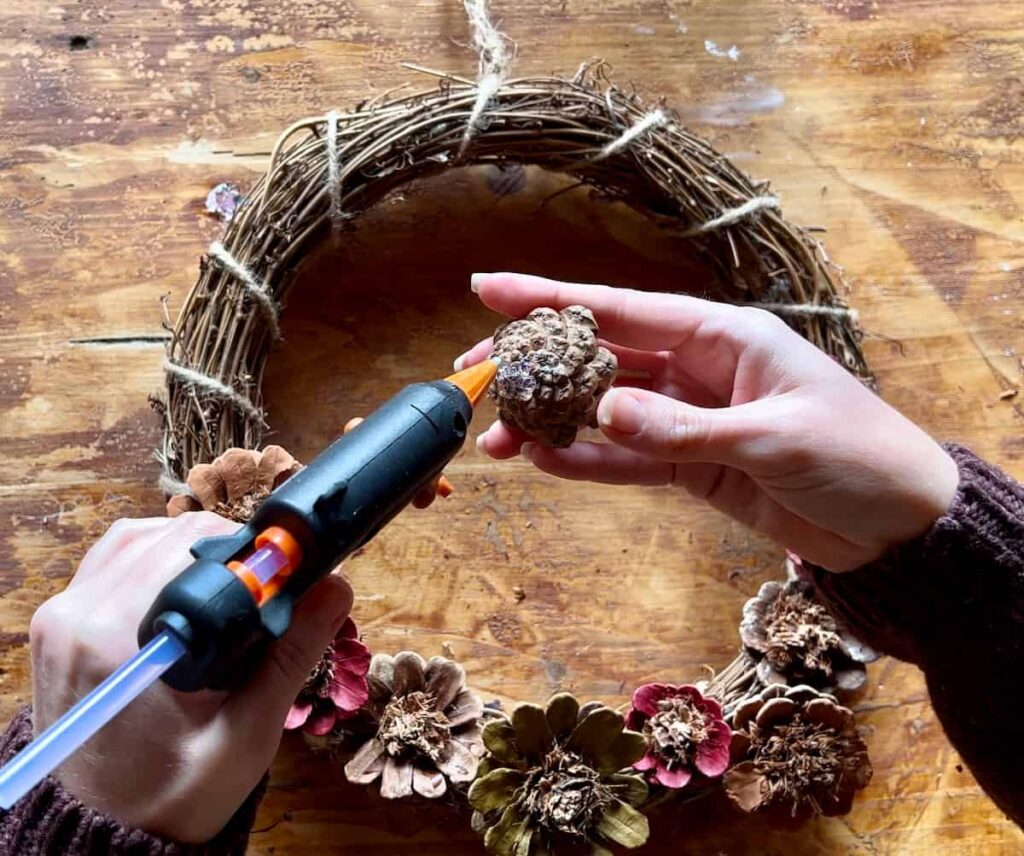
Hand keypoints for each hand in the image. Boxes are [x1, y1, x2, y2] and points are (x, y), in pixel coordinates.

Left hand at [29, 513, 352, 841]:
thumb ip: (289, 657)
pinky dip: (152, 561)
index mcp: (116, 640)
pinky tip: (182, 595)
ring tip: (226, 597)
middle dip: (225, 553)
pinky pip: (109, 561)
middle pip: (165, 535)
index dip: (250, 554)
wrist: (103, 834)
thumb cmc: (175, 795)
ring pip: (137, 537)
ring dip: (189, 552)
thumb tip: (336, 587)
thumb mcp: (246, 735)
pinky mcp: (56, 623)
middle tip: (262, 595)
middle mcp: (77, 615)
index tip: (284, 580)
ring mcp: (59, 616)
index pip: (192, 546)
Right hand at [459, 272, 957, 571]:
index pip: (621, 309)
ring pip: (603, 413)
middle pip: (599, 358)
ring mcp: (690, 418)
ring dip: (549, 424)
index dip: (551, 297)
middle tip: (472, 375)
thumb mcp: (771, 438)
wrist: (898, 524)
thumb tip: (603, 411)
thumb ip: (683, 428)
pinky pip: (626, 460)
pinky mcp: (691, 466)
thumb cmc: (857, 456)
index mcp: (722, 334)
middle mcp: (698, 367)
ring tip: (493, 438)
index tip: (488, 289)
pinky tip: (543, 461)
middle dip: (535, 366)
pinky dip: (586, 462)